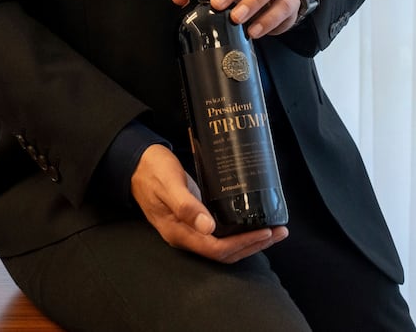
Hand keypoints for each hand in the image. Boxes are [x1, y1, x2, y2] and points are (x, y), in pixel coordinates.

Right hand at [129, 145, 287, 261]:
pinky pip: (220, 233)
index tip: (265, 232)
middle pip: (224, 252)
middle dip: (253, 245)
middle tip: (279, 232)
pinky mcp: (195, 218)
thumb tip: (208, 227)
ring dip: (250, 241)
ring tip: (273, 230)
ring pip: (224, 245)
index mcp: (178, 232)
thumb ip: (186, 205)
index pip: (216, 248)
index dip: (243, 244)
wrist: (136, 163)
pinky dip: (239, 231)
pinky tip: (252, 221)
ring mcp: (190, 229)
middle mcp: (186, 235)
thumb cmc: (152, 170)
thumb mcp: (169, 184)